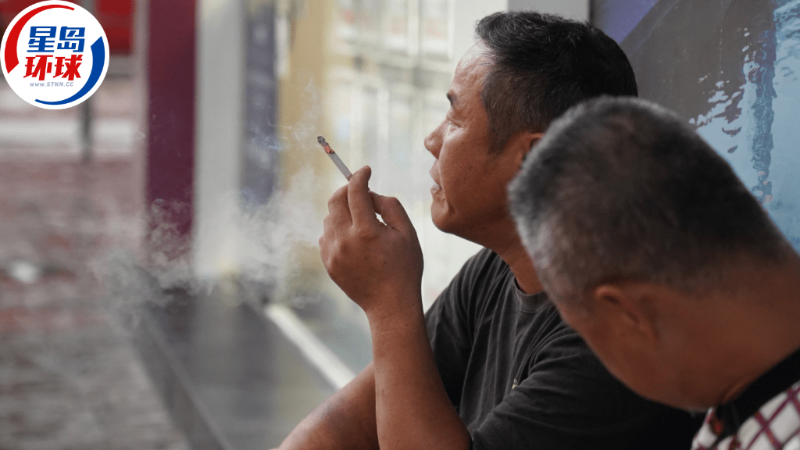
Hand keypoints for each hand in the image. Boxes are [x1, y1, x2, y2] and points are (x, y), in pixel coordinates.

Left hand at [319, 166, 422, 317]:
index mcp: (366, 231)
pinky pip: (326, 235)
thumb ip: (390, 206)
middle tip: (359, 190)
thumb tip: (370, 194)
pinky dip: (337, 228)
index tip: (365, 170)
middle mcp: (345, 240)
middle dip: (347, 189)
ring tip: (362, 220)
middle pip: (335, 200)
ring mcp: (333, 253)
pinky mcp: (328, 263)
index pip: (355, 191)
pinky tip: (354, 237)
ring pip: (329, 217)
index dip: (360, 176)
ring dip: (343, 210)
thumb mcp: (407, 233)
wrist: (390, 305)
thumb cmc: (404, 267)